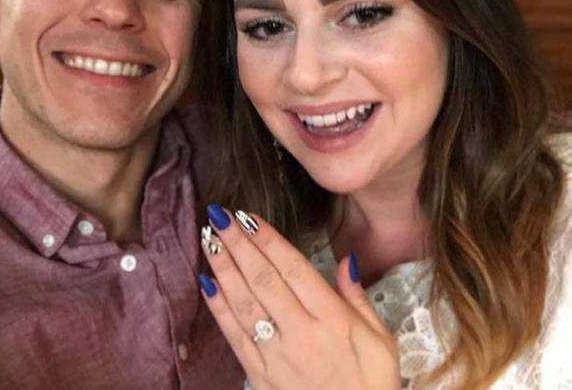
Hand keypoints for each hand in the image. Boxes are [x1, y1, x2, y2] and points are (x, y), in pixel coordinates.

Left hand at [199, 204, 400, 389]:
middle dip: (239, 245)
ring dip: (224, 269)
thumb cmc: (372, 384)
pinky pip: (235, 338)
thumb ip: (357, 297)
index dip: (268, 240)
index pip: (294, 269)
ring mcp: (277, 357)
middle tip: (219, 216)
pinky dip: (219, 309)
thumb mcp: (381, 339)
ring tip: (209, 240)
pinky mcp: (260, 376)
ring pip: (244, 304)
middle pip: (264, 280)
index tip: (248, 216)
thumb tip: (344, 260)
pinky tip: (207, 284)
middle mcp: (301, 334)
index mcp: (333, 319)